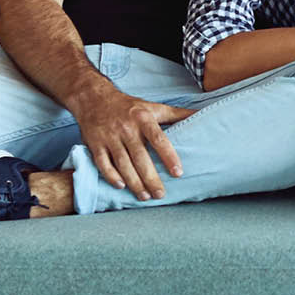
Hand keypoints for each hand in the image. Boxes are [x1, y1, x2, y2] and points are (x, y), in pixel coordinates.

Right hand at [72, 84, 194, 199]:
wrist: (93, 98)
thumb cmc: (128, 106)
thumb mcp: (153, 107)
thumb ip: (176, 114)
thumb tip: (201, 115)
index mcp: (143, 119)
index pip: (158, 139)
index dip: (169, 156)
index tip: (178, 173)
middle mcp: (126, 128)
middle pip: (140, 157)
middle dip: (151, 178)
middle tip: (161, 195)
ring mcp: (109, 137)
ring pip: (122, 163)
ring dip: (134, 182)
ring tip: (145, 196)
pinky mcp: (95, 144)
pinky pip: (102, 163)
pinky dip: (111, 176)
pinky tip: (121, 186)